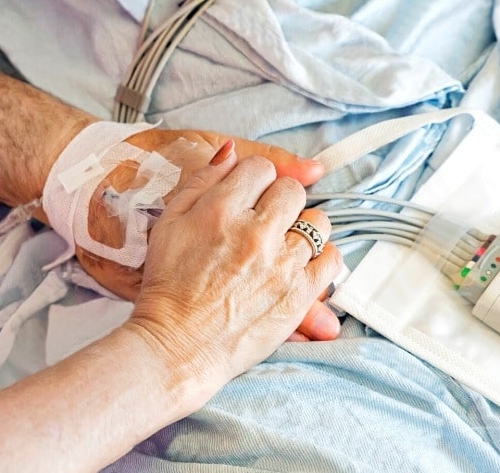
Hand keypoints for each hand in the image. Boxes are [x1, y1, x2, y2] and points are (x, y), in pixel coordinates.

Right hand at [123, 144, 342, 394]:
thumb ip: (202, 181)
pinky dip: (320, 259)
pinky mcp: (299, 295)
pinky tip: (299, 266)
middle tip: (264, 222)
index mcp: (221, 211)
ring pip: (317, 223)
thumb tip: (231, 152)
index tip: (250, 197)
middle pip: (292, 191)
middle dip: (280, 201)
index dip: (255, 181)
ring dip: (301, 230)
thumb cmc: (168, 287)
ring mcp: (281, 265)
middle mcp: (255, 233)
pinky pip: (331, 260)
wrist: (177, 347)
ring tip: (282, 246)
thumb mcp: (169, 223)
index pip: (261, 168)